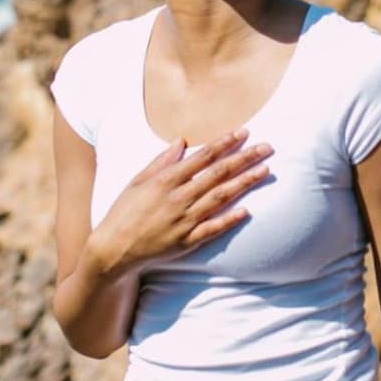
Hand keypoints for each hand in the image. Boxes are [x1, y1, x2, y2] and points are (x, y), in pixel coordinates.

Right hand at [88, 128, 271, 275]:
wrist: (113, 248)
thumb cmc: (124, 211)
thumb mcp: (138, 180)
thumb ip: (161, 161)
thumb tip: (180, 141)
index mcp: (167, 179)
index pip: (203, 157)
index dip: (225, 143)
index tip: (244, 132)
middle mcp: (179, 197)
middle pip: (218, 174)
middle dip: (244, 158)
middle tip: (267, 147)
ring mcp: (184, 220)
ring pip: (221, 198)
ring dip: (245, 183)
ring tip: (265, 171)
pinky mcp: (187, 241)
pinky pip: (213, 229)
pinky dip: (230, 220)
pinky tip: (247, 211)